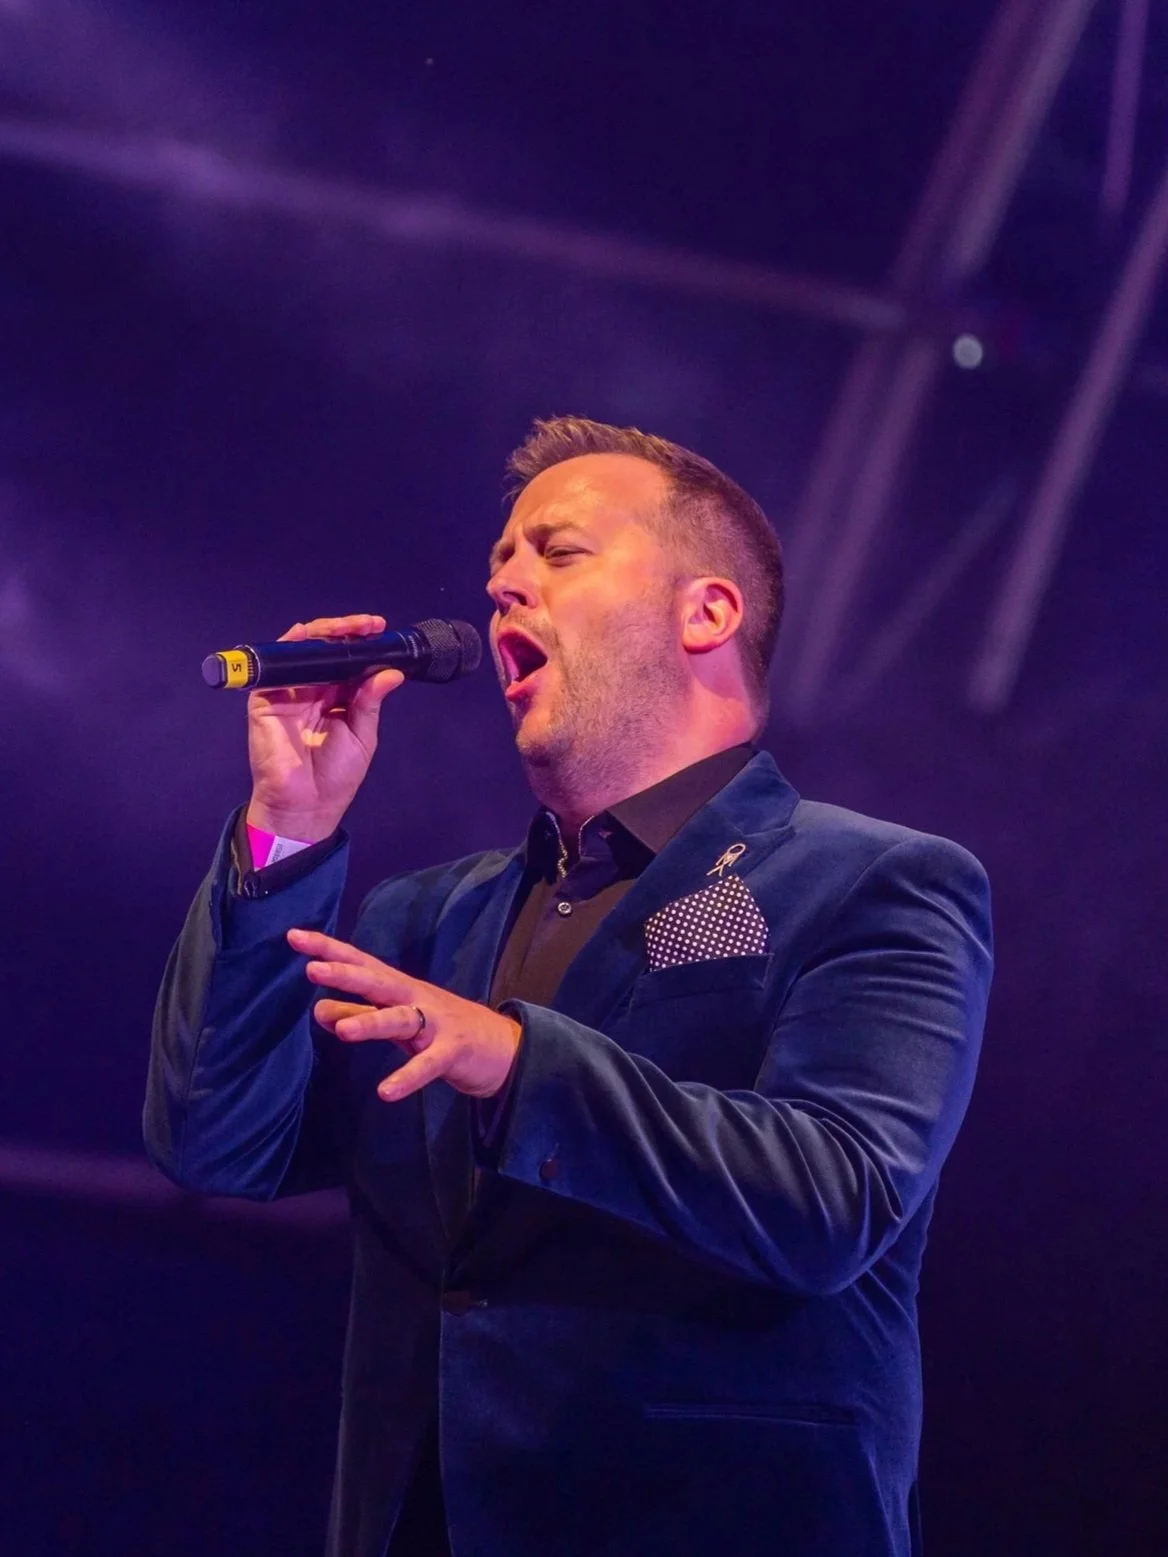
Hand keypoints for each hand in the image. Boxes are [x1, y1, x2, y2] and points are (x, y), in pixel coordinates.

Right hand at [246, 614, 405, 841]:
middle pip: (326, 648)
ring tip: (349, 628)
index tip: (380, 629)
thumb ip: (370, 701)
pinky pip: (274, 666)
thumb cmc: (335, 776)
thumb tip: (391, 672)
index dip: (362, 643)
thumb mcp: (362, 735)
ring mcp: (288, 692)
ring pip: (302, 650)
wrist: (307, 806)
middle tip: (369, 625)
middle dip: (347, 631)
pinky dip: (290, 647)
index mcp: (336, 696)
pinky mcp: (266, 699)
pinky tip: (308, 636)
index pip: (347, 659)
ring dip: (324, 632)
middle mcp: (312, 689)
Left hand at [289, 928, 522, 1100]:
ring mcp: (435, 1022)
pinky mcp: (452, 1050)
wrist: (501, 1046)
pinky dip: (408, 1077)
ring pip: (400, 1019)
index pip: (359, 962)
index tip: (293, 936)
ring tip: (341, 1031)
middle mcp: (414, 997)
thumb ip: (358, 1013)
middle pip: (377, 981)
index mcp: (397, 987)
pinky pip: (428, 1064)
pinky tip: (386, 1092)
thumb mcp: (396, 1019)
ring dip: (371, 1022)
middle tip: (312, 969)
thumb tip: (317, 1009)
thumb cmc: (441, 1027)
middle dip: (346, 974)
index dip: (327, 949)